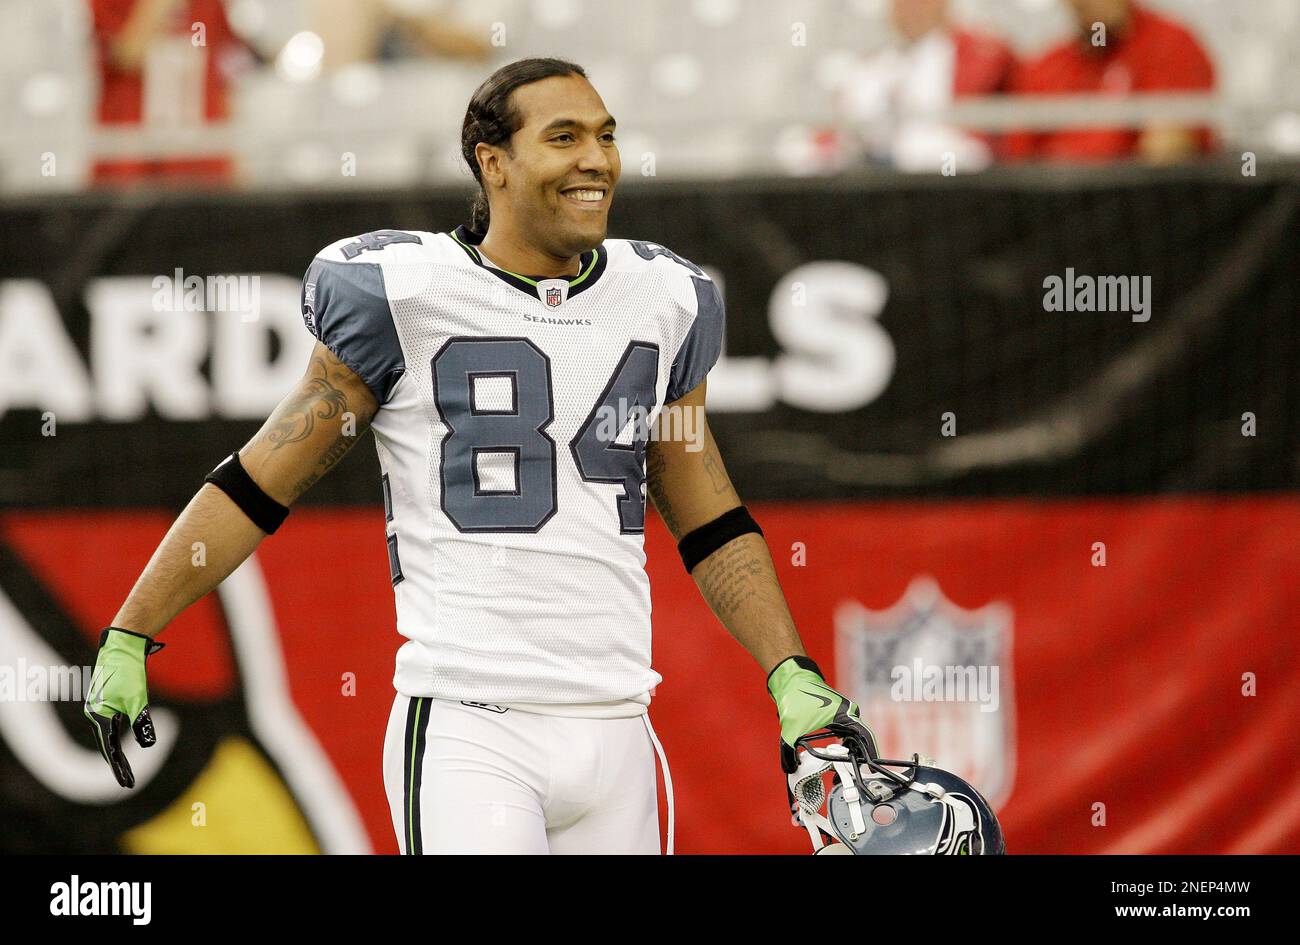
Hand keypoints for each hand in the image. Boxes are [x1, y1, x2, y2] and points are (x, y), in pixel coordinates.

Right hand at [83, 627, 164, 787]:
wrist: (122, 648)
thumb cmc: (129, 673)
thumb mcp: (138, 699)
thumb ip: (142, 722)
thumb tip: (148, 745)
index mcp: (98, 716)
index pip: (111, 749)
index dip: (120, 767)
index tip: (128, 783)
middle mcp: (94, 715)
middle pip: (107, 747)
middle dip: (118, 766)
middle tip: (128, 783)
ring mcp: (98, 710)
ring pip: (107, 738)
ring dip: (116, 755)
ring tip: (126, 772)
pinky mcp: (105, 705)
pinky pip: (110, 728)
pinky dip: (116, 740)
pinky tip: (121, 750)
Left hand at [767, 655, 875, 772]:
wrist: (791, 678)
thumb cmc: (796, 696)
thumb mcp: (791, 727)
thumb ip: (789, 751)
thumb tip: (789, 768)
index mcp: (845, 714)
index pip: (865, 736)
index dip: (870, 754)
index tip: (871, 769)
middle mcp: (848, 712)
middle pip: (860, 738)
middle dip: (859, 757)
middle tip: (853, 775)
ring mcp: (843, 712)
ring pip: (853, 736)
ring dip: (851, 751)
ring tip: (845, 769)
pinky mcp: (836, 713)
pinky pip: (845, 731)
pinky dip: (844, 743)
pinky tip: (838, 755)